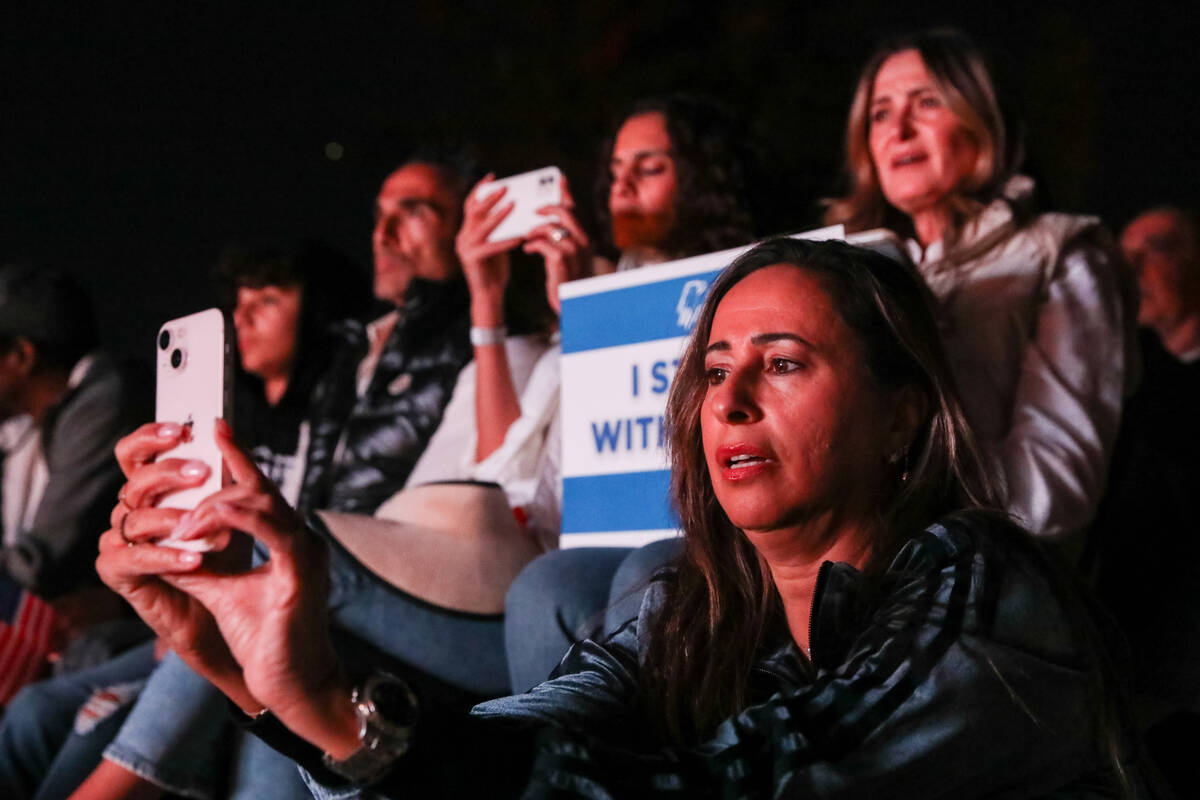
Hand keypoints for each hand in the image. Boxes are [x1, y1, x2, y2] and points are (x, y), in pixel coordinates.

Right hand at [96, 422, 255, 709]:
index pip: (139, 451)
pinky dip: (166, 556)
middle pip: (135, 478)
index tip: (182, 425)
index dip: (153, 435)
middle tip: (201, 471)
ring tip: (205, 524)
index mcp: (157, 490)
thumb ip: (227, 479)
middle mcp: (133, 510)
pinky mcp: (119, 574)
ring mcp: (122, 540)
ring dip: (173, 517)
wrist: (230, 619)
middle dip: (168, 470)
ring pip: (134, 516)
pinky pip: (133, 558)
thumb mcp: (235, 514)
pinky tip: (196, 558)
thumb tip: (232, 434)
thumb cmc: (232, 561)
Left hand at [159, 423, 342, 727]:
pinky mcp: (301, 574)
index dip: (239, 455)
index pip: (261, 489)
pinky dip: (239, 520)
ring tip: (187, 522)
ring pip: (263, 502)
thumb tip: (163, 542)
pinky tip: (212, 519)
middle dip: (216, 488)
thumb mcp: (223, 594)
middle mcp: (303, 540)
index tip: (216, 426)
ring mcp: (306, 554)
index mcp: (289, 542)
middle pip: (259, 489)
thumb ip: (198, 565)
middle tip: (180, 513)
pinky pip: (273, 531)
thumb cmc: (266, 642)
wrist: (295, 685)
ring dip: (218, 506)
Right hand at [456, 174, 522, 326]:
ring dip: (498, 214)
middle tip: (506, 186)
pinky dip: (506, 240)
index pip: (471, 205)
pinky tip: (519, 236)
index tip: (492, 176)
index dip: (480, 189)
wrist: (489, 294)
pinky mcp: (472, 259)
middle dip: (490, 196)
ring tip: (513, 204)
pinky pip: (491, 246)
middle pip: (475, 210)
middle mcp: (462, 237)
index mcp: (466, 231)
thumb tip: (513, 207)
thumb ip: (498, 228)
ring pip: (482, 226)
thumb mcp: (496, 243)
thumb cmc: (496, 269)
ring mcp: (465, 248)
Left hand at [522, 176, 590, 313]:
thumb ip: (560, 241)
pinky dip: (532, 243)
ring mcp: (573, 251)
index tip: (559, 180)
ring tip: (526, 233)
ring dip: (535, 228)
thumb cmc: (567, 282)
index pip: (576, 210)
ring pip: (552, 227)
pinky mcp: (561, 261)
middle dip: (546, 208)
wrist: (572, 305)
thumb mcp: (568, 259)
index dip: (567, 193)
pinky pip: (543, 243)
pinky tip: (526, 248)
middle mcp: (582, 242)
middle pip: (565, 212)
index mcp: (584, 238)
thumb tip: (543, 227)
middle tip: (533, 210)